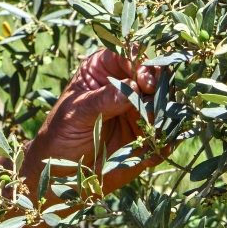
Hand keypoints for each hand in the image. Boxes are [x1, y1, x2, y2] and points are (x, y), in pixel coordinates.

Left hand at [26, 49, 161, 197]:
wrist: (62, 172)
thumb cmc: (60, 135)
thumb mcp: (75, 115)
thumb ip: (102, 100)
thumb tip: (131, 87)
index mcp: (103, 70)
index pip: (128, 55)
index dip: (140, 65)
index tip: (144, 83)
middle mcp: (125, 86)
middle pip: (153, 77)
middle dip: (158, 93)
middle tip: (151, 113)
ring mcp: (138, 109)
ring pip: (164, 105)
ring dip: (163, 118)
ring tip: (152, 136)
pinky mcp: (147, 134)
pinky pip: (165, 133)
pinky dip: (165, 141)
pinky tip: (153, 152)